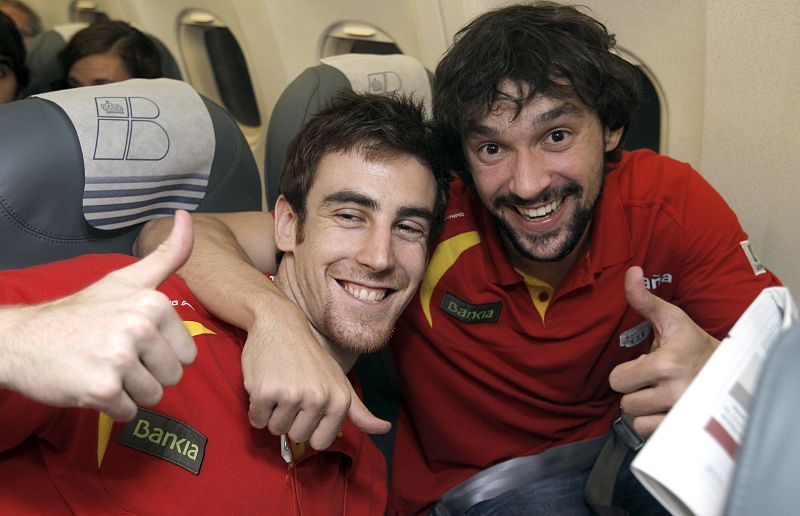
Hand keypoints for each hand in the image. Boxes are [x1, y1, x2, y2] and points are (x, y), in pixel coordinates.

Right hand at [0, 211, 196, 419]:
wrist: (24, 339)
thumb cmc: (82, 311)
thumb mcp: (128, 278)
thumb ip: (167, 254)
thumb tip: (186, 216)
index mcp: (152, 303)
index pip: (187, 353)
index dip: (162, 353)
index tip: (134, 340)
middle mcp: (139, 328)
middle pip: (173, 376)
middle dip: (148, 374)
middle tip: (117, 357)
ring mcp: (120, 358)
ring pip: (153, 396)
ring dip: (130, 392)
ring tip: (105, 369)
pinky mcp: (101, 388)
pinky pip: (128, 412)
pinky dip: (111, 407)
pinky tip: (92, 384)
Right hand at [242, 298, 390, 449]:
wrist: (281, 324)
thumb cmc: (310, 358)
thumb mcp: (339, 381)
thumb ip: (359, 411)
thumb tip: (385, 429)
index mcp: (340, 400)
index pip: (320, 442)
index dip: (309, 428)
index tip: (308, 407)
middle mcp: (319, 399)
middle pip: (297, 437)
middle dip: (289, 420)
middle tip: (292, 390)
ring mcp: (292, 395)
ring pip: (275, 429)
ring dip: (272, 412)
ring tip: (280, 384)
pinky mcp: (266, 392)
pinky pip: (256, 420)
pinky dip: (256, 407)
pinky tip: (265, 383)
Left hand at [609, 266, 718, 436]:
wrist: (732, 370)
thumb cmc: (694, 344)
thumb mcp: (671, 319)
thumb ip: (644, 299)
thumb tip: (631, 272)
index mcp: (667, 363)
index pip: (617, 379)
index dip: (625, 373)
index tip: (642, 367)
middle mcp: (676, 391)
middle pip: (626, 401)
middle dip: (635, 391)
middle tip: (652, 381)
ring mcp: (682, 413)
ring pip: (637, 419)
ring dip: (644, 409)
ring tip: (659, 395)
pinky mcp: (686, 429)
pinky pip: (650, 433)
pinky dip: (653, 424)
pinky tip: (665, 409)